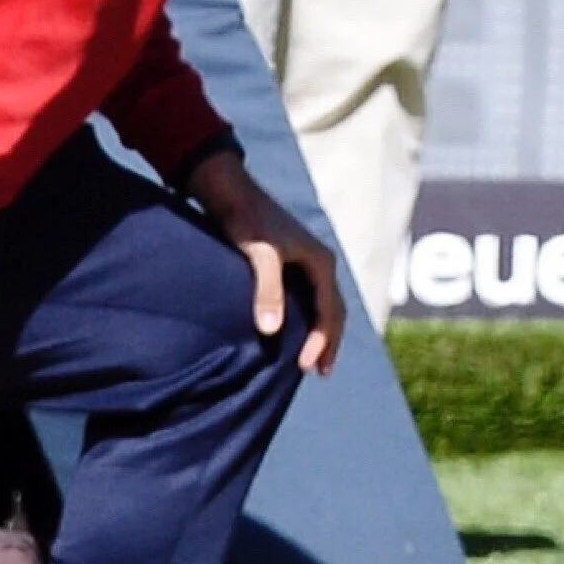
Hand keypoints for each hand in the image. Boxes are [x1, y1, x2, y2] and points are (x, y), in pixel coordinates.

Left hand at [183, 150, 342, 375]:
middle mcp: (320, 264)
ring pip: (322, 305)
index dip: (322, 342)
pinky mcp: (289, 263)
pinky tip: (290, 332)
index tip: (307, 367)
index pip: (330, 312)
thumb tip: (273, 330)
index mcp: (321, 263)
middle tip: (318, 372)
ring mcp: (306, 263)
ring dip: (319, 332)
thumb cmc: (245, 221)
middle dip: (328, 342)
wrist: (230, 191)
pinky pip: (307, 299)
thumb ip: (267, 291)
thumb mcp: (258, 255)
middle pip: (333, 310)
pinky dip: (306, 320)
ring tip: (310, 359)